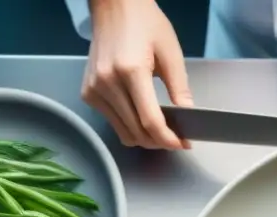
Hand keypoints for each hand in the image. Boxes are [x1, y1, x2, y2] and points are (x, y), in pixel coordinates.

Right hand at [82, 0, 191, 149]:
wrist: (114, 6)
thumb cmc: (145, 23)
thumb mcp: (170, 53)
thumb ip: (179, 89)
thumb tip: (188, 118)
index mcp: (130, 70)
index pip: (150, 120)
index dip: (169, 139)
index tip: (183, 143)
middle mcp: (107, 82)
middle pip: (137, 132)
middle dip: (160, 141)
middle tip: (176, 137)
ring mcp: (94, 89)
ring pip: (124, 132)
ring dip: (145, 137)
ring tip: (161, 128)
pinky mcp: (88, 92)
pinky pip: (112, 123)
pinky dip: (129, 126)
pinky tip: (141, 115)